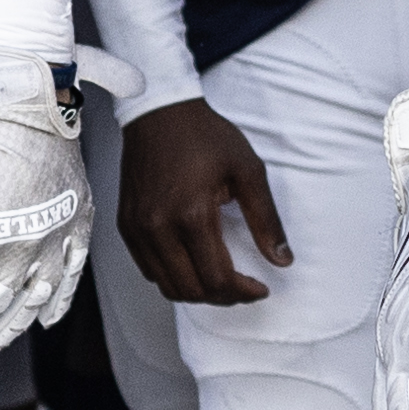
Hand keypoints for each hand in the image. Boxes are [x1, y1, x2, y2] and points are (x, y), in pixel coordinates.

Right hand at [117, 95, 292, 307]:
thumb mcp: (247, 170)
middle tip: (244, 287)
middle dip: (224, 297)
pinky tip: (193, 264)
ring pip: (168, 286)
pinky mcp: (126, 226)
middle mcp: (158, 227)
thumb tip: (282, 259)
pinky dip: (173, 277)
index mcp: (192, 214)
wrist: (159, 112)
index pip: (217, 279)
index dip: (244, 292)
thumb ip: (266, 219)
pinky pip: (148, 270)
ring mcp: (138, 229)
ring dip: (198, 291)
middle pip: (192, 290)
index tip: (261, 288)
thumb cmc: (204, 136)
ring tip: (221, 280)